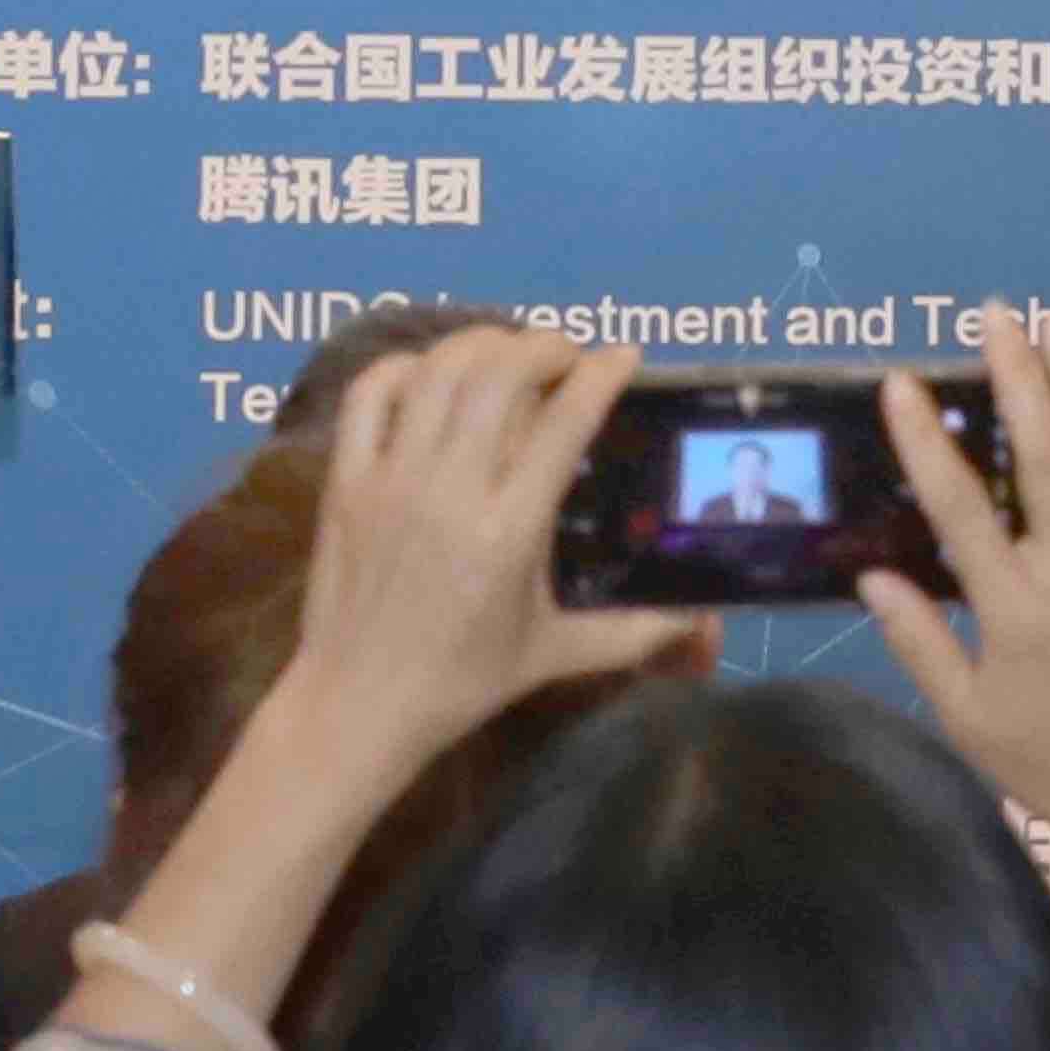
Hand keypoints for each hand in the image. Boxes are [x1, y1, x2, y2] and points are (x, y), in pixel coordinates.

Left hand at [264, 328, 697, 780]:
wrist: (359, 705)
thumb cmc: (462, 681)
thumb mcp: (554, 655)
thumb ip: (633, 633)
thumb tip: (703, 626)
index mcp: (510, 531)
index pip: (564, 422)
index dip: (601, 374)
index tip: (624, 357)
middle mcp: (451, 490)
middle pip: (500, 374)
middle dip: (544, 346)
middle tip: (566, 358)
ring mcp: (392, 479)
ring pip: (439, 371)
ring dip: (482, 344)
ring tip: (509, 355)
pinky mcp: (346, 480)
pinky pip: (371, 395)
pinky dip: (406, 367)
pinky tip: (433, 376)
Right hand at [859, 307, 1049, 865]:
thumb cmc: (1047, 761)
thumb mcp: (963, 717)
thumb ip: (918, 641)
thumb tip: (870, 573)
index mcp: (1015, 611)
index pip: (962, 509)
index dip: (929, 441)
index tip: (902, 383)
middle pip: (1048, 455)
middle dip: (1020, 376)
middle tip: (996, 315)